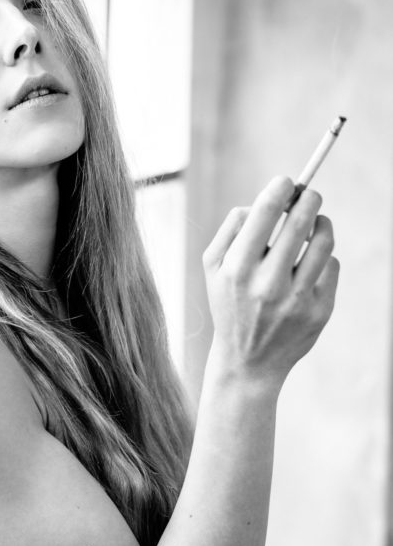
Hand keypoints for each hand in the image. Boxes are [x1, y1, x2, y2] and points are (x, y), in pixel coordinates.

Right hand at [202, 175, 338, 388]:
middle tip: (308, 196)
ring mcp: (296, 300)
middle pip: (302, 220)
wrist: (247, 363)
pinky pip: (332, 266)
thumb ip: (232, 228)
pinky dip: (323, 259)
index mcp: (237, 269)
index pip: (266, 211)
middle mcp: (267, 285)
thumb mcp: (212, 268)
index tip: (287, 182)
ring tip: (314, 226)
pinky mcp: (319, 312)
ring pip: (324, 241)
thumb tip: (264, 200)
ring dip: (322, 224)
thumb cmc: (229, 305)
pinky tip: (309, 265)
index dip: (281, 188)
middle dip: (309, 199)